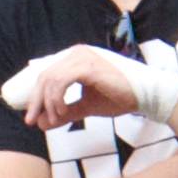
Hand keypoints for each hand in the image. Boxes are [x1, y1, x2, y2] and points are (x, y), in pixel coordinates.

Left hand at [2, 40, 177, 131]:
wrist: (145, 94)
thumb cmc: (120, 96)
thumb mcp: (87, 106)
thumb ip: (66, 112)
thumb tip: (43, 124)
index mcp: (75, 59)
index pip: (46, 75)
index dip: (35, 96)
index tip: (32, 117)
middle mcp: (76, 53)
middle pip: (44, 76)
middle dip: (36, 101)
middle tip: (32, 121)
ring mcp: (82, 57)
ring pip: (50, 79)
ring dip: (48, 103)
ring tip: (56, 119)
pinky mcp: (88, 66)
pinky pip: (61, 82)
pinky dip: (57, 99)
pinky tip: (63, 111)